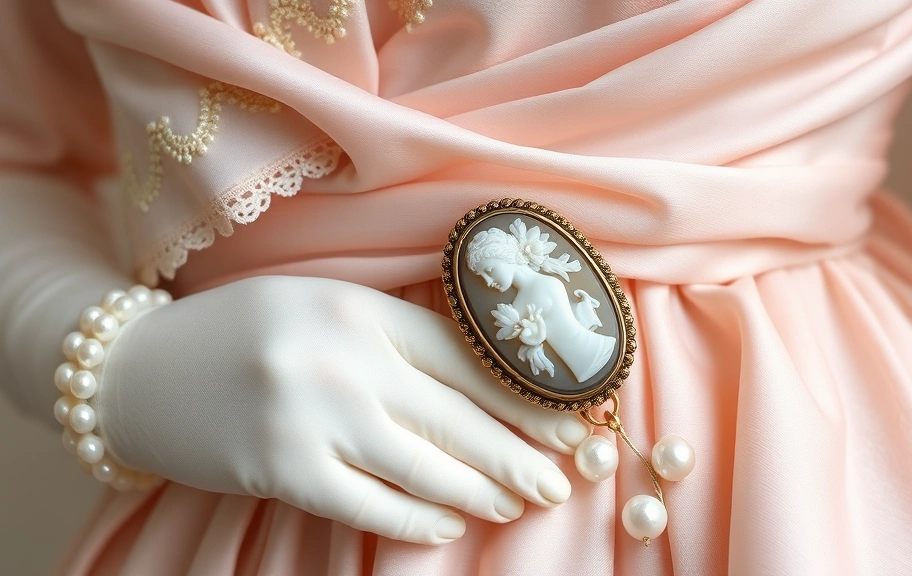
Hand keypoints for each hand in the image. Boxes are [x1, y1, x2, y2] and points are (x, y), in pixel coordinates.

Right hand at [94, 276, 592, 543]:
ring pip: (424, 465)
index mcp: (361, 309)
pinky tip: (448, 524)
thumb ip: (394, 337)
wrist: (139, 369)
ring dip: (481, 490)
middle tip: (561, 479)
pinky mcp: (283, 468)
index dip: (525, 397)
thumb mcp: (324, 309)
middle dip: (519, 454)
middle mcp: (345, 358)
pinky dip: (416, 518)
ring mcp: (313, 415)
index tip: (567, 422)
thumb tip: (481, 384)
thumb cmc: (244, 333)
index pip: (467, 357)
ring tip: (517, 503)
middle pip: (458, 416)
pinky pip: (370, 504)